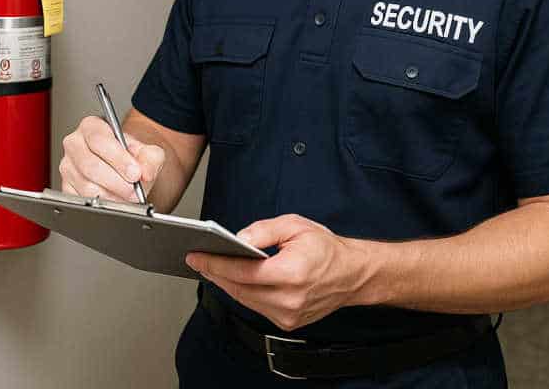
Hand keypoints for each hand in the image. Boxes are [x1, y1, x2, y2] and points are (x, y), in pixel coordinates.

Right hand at [59, 115, 164, 202]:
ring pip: (86, 186)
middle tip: (133, 190)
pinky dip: (101, 204)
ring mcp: (67, 166)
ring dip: (111, 195)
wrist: (127, 168)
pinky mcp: (66, 187)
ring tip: (127, 196)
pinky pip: (81, 200)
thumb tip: (146, 172)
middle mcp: (75, 144)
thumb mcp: (148, 151)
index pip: (99, 140)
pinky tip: (114, 200)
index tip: (135, 173)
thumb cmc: (131, 155)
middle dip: (116, 182)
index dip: (118, 159)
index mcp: (91, 126)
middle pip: (90, 166)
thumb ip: (151, 157)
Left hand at [185, 214, 363, 331]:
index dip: (216, 263)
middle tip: (198, 259)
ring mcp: (288, 315)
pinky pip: (257, 307)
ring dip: (226, 284)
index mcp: (291, 273)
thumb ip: (264, 231)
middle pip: (239, 289)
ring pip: (245, 300)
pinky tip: (234, 279)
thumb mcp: (295, 225)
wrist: (352, 274)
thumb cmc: (326, 248)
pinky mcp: (288, 322)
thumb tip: (238, 238)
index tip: (196, 256)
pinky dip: (243, 293)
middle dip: (215, 273)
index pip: (243, 271)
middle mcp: (289, 299)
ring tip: (211, 267)